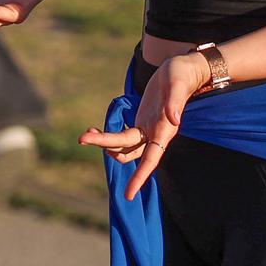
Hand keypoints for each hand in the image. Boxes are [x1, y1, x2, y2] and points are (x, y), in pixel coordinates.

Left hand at [78, 53, 209, 199]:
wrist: (184, 70)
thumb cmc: (182, 76)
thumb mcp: (177, 86)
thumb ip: (175, 104)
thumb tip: (174, 120)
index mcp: (165, 131)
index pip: (151, 160)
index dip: (140, 177)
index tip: (128, 195)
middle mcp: (156, 134)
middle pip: (127, 149)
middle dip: (104, 144)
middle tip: (81, 137)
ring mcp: (147, 129)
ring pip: (123, 145)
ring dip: (104, 142)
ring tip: (86, 134)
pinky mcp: (142, 121)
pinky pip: (123, 136)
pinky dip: (109, 134)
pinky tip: (97, 129)